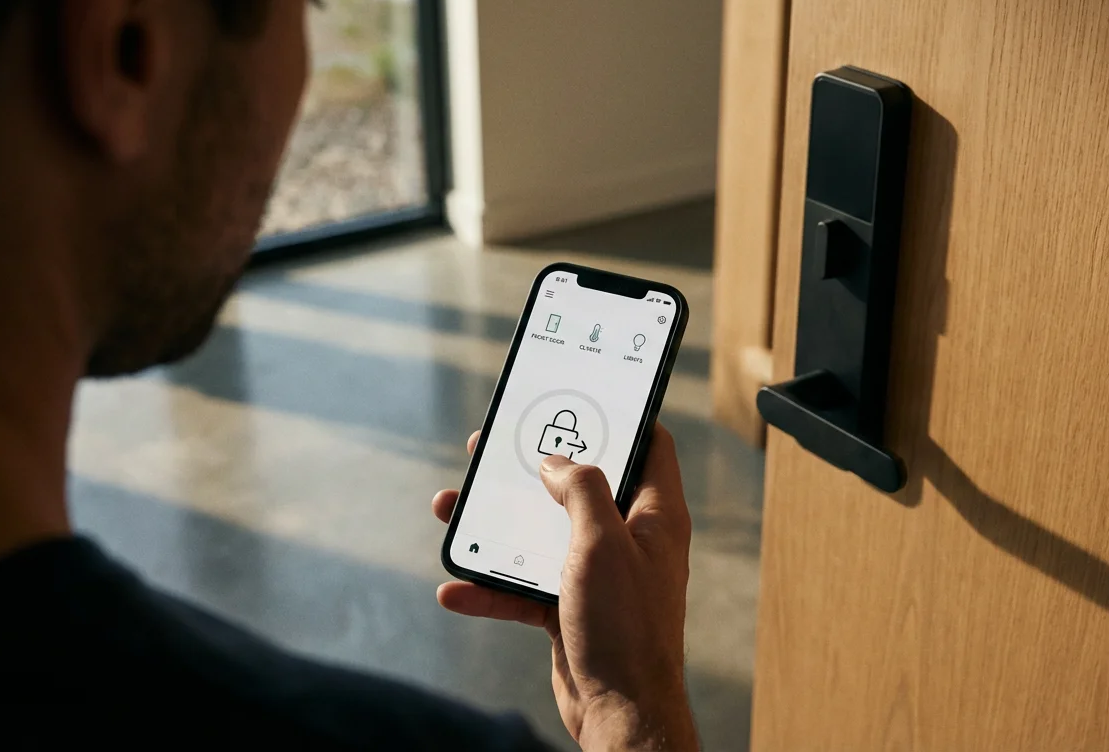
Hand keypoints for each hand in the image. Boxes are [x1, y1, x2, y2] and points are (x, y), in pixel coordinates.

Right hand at [432, 424, 697, 750]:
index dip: (622, 417)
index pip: (649, 446)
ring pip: (542, 533)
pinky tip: (454, 588)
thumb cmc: (625, 627)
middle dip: (533, 467)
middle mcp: (629, 538)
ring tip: (452, 506)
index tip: (584, 397)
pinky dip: (489, 587)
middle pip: (579, 484)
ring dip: (497, 523)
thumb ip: (580, 489)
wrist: (619, 711)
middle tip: (495, 446)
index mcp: (655, 514)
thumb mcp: (601, 542)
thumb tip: (556, 461)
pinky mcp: (570, 608)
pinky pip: (523, 586)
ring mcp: (599, 574)